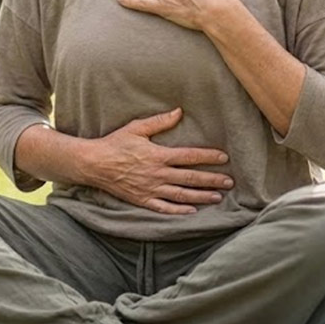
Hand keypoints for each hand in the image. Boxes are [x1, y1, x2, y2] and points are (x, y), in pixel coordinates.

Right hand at [81, 107, 233, 214]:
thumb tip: (178, 112)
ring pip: (182, 195)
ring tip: (218, 197)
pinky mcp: (143, 200)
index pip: (190, 156)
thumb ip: (159, 122)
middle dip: (212, 179)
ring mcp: (151, 189)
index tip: (224, 158)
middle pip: (191, 178)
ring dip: (202, 196)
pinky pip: (165, 208)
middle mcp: (158, 174)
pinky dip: (180, 211)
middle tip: (230, 182)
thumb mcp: (136, 128)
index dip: (208, 157)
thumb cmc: (115, 144)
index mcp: (158, 155)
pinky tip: (192, 211)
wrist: (94, 164)